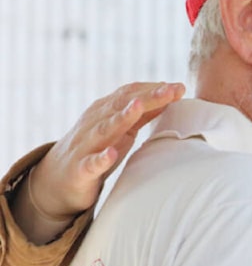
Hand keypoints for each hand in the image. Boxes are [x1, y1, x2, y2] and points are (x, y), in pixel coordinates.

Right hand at [28, 82, 185, 218]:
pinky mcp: (80, 169)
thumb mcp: (123, 129)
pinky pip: (91, 163)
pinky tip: (112, 154)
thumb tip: (170, 95)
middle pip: (121, 106)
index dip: (155, 90)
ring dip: (121, 118)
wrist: (58, 178)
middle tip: (171, 90)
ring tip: (138, 108)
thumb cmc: (98, 149)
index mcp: (106, 111)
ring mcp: (86, 145)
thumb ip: (143, 114)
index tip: (179, 87)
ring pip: (104, 129)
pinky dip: (101, 158)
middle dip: (147, 97)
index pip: (131, 94)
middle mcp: (95, 123)